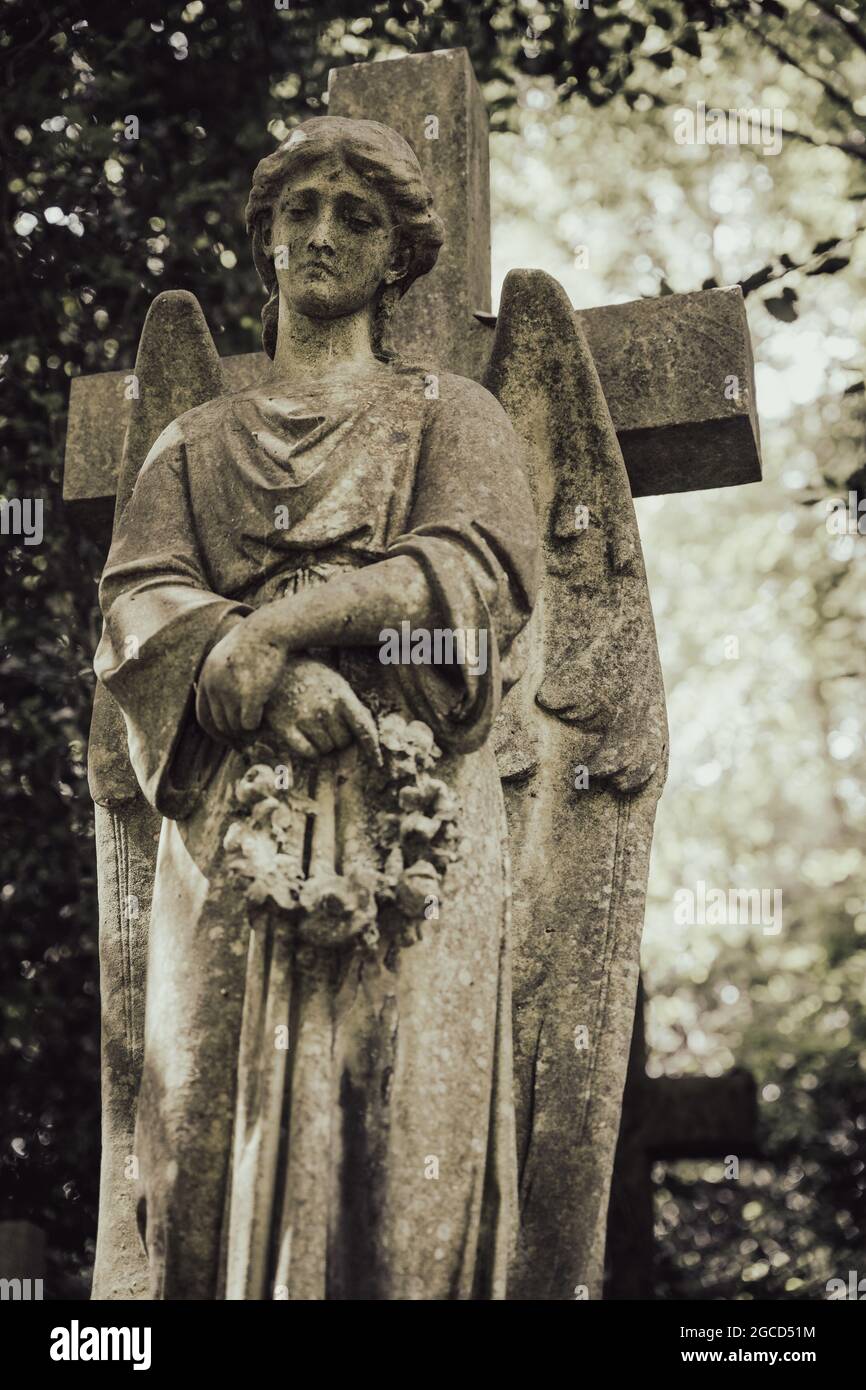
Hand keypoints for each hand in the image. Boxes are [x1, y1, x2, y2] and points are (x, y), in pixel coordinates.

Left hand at [196, 615, 285, 741]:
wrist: (268, 628)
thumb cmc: (254, 642)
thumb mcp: (227, 656)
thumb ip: (219, 677)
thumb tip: (223, 701)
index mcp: (206, 679)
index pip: (204, 718)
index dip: (217, 733)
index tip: (231, 740)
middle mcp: (213, 686)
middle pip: (221, 724)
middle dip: (235, 735)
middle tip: (250, 739)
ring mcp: (230, 690)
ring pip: (235, 726)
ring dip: (247, 731)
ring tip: (259, 729)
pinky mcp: (250, 694)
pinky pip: (249, 723)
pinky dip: (256, 726)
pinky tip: (264, 719)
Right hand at [263, 656, 380, 763]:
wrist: (276, 666)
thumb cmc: (311, 676)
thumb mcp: (336, 683)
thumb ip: (351, 706)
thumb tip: (365, 732)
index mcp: (342, 696)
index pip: (363, 729)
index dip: (372, 749)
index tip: (377, 764)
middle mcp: (325, 709)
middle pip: (343, 743)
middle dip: (339, 737)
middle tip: (327, 722)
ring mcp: (305, 718)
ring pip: (326, 749)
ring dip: (323, 743)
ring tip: (313, 724)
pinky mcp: (285, 726)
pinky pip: (308, 753)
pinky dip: (310, 750)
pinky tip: (305, 736)